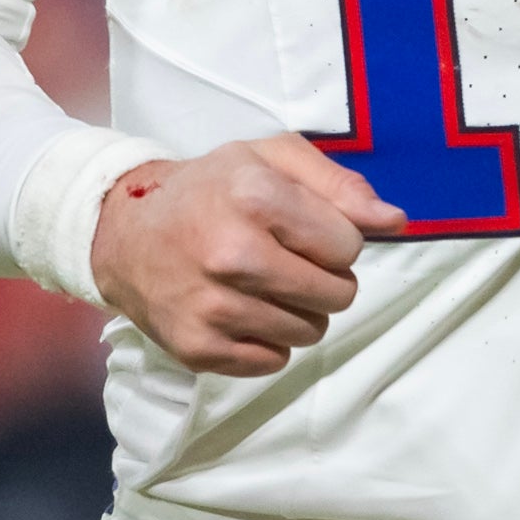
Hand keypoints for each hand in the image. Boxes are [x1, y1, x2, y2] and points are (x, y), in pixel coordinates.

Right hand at [88, 136, 400, 377]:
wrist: (125, 233)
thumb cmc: (209, 190)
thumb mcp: (269, 158)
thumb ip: (338, 184)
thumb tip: (394, 221)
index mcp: (254, 196)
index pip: (349, 245)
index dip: (335, 238)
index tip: (303, 231)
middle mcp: (232, 254)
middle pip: (337, 294)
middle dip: (325, 279)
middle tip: (288, 260)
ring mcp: (213, 307)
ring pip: (310, 332)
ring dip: (300, 312)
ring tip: (264, 284)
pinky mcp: (199, 348)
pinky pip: (274, 361)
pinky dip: (268, 340)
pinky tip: (241, 309)